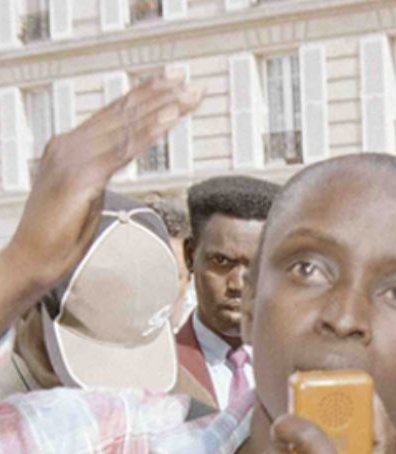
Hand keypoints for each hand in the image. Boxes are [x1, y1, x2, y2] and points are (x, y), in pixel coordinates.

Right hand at [0, 72, 202, 326]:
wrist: (32, 258)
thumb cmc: (58, 236)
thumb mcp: (83, 198)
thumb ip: (96, 176)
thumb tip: (110, 169)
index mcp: (69, 147)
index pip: (112, 116)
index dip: (142, 97)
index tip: (170, 83)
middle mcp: (69, 144)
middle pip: (121, 112)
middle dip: (157, 94)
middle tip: (187, 78)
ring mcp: (73, 158)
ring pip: (125, 126)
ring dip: (160, 107)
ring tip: (188, 93)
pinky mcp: (82, 177)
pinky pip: (122, 150)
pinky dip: (148, 132)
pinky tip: (169, 118)